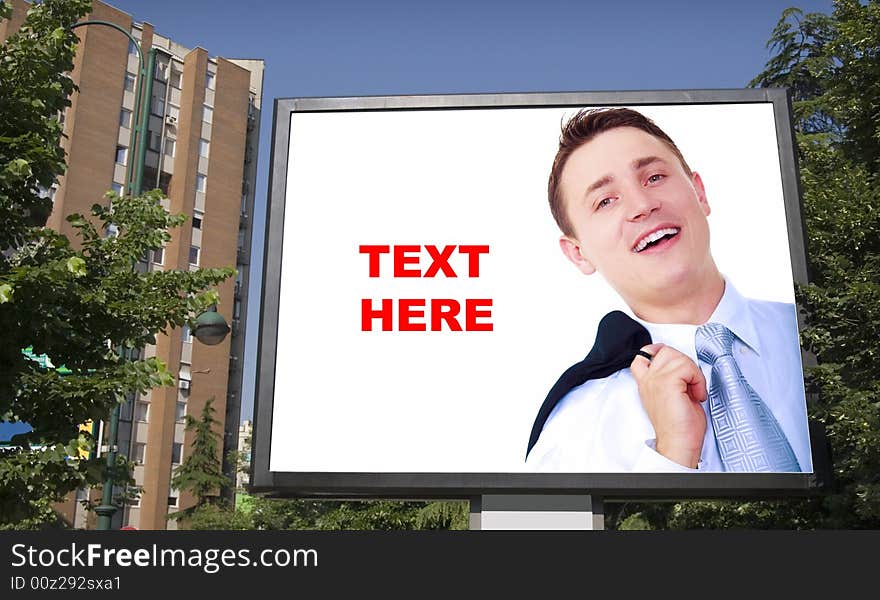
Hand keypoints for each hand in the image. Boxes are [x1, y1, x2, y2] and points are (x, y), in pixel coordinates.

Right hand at [630, 343, 707, 468]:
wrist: (678, 444)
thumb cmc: (678, 426)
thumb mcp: (670, 395)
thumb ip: (671, 377)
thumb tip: (683, 366)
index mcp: (646, 382)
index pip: (644, 353)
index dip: (661, 351)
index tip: (678, 366)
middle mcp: (648, 379)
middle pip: (666, 350)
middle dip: (684, 363)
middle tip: (690, 383)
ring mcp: (656, 380)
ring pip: (678, 357)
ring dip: (693, 372)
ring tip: (693, 390)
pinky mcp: (667, 383)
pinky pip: (687, 367)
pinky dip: (698, 380)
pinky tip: (696, 394)